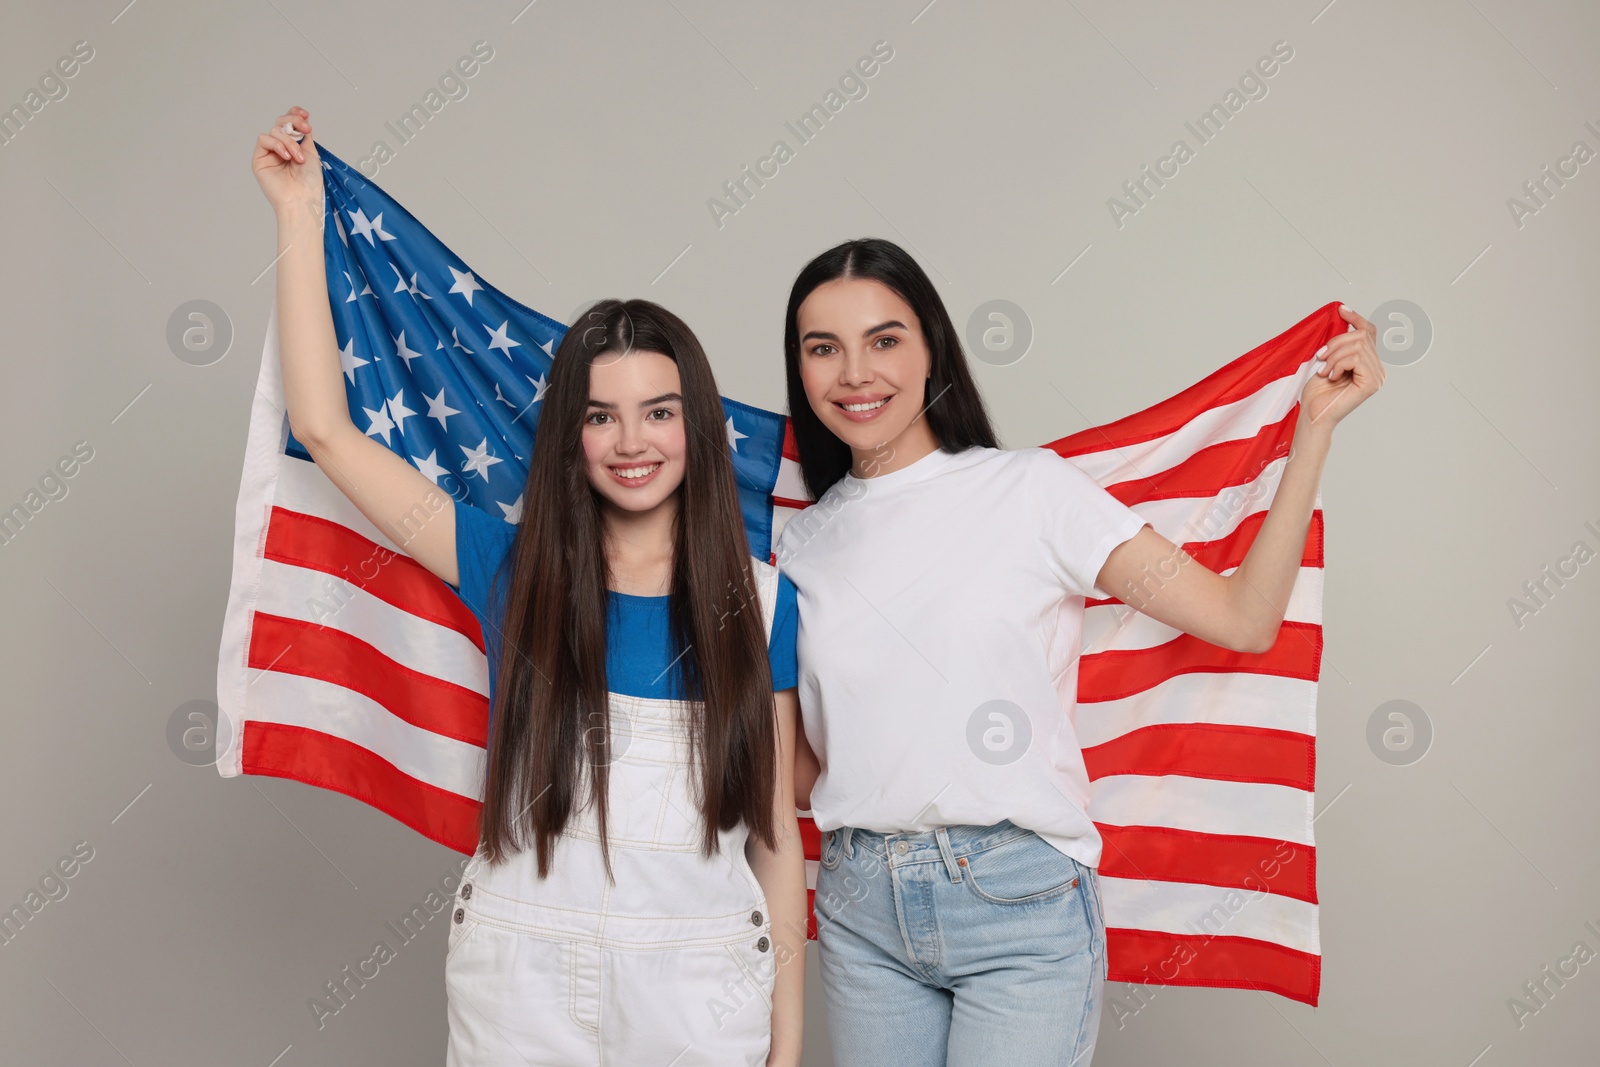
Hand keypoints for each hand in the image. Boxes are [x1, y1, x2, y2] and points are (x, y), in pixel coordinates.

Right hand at [252, 106, 321, 213]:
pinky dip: (277, 145)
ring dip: (289, 142)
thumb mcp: (311, 152)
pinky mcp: (259, 159)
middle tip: (305, 130)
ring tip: (298, 158)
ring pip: (275, 131)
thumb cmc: (309, 182)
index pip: (290, 124)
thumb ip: (303, 135)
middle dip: (293, 123)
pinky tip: (286, 157)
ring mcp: (270, 153)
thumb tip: (301, 120)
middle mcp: (281, 148)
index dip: (295, 115)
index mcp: (294, 146)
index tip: (305, 115)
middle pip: (281, 123)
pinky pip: (264, 140)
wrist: (302, 198)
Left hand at [1300, 303, 1384, 432]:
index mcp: (1368, 363)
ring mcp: (1377, 376)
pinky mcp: (1372, 383)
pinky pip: (1356, 358)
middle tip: (1320, 357)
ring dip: (1334, 356)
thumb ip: (1339, 344)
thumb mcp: (1327, 360)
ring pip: (1357, 346)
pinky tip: (1331, 377)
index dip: (1356, 318)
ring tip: (1324, 371)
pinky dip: (1338, 364)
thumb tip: (1343, 318)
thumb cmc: (1317, 392)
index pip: (1369, 332)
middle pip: (1361, 336)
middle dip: (1336, 343)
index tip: (1341, 310)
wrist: (1313, 415)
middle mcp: (1378, 369)